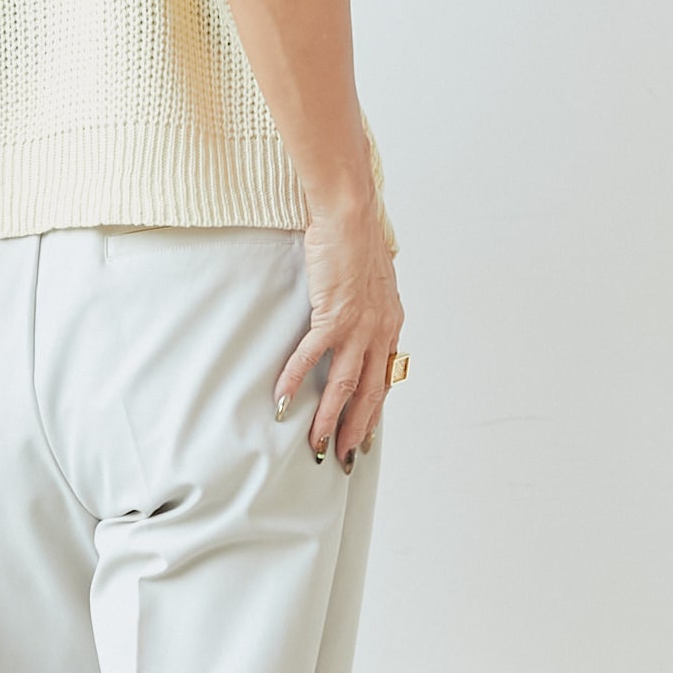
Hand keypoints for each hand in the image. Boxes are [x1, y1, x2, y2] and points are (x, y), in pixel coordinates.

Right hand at [275, 199, 403, 464]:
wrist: (350, 215)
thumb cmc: (358, 240)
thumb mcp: (374, 280)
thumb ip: (368, 304)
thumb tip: (359, 313)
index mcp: (391, 324)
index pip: (386, 378)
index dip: (375, 410)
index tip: (365, 435)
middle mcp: (380, 331)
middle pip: (370, 393)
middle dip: (356, 429)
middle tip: (345, 457)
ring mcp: (357, 326)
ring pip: (344, 385)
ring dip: (329, 418)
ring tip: (317, 444)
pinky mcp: (332, 315)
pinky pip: (310, 358)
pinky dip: (294, 381)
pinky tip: (281, 400)